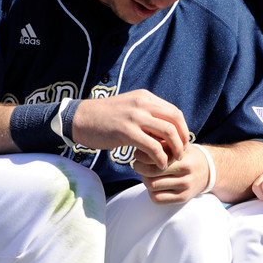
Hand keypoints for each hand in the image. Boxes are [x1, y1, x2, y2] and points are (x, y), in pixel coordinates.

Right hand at [72, 90, 188, 167]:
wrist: (80, 118)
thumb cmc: (105, 117)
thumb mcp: (129, 108)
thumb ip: (147, 115)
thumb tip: (165, 130)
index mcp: (145, 97)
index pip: (174, 112)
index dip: (183, 129)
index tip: (182, 143)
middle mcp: (142, 103)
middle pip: (176, 120)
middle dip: (183, 139)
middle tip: (181, 153)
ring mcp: (134, 117)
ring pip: (168, 133)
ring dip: (175, 149)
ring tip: (173, 160)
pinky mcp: (126, 131)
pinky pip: (153, 146)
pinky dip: (160, 158)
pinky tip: (159, 165)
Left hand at [131, 142, 211, 203]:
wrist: (207, 170)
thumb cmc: (187, 155)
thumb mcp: (178, 145)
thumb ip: (163, 144)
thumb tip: (141, 145)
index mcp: (183, 158)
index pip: (155, 159)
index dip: (142, 157)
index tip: (138, 154)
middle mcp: (185, 174)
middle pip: (150, 174)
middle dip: (140, 169)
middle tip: (138, 165)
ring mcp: (185, 188)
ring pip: (152, 187)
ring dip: (145, 180)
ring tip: (147, 175)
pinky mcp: (183, 198)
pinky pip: (157, 199)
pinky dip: (151, 192)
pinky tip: (155, 186)